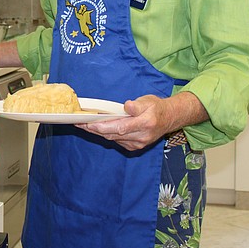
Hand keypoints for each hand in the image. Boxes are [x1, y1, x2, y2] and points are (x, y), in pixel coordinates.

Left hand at [76, 92, 206, 150]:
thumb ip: (137, 105)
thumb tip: (126, 107)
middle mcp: (141, 136)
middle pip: (113, 135)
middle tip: (79, 123)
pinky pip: (117, 141)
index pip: (120, 127)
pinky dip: (106, 135)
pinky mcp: (135, 146)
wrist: (169, 119)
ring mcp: (138, 143)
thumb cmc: (156, 107)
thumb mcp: (148, 100)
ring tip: (83, 125)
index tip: (89, 123)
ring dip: (97, 133)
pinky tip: (95, 129)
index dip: (103, 126)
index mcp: (145, 123)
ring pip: (113, 139)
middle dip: (94, 129)